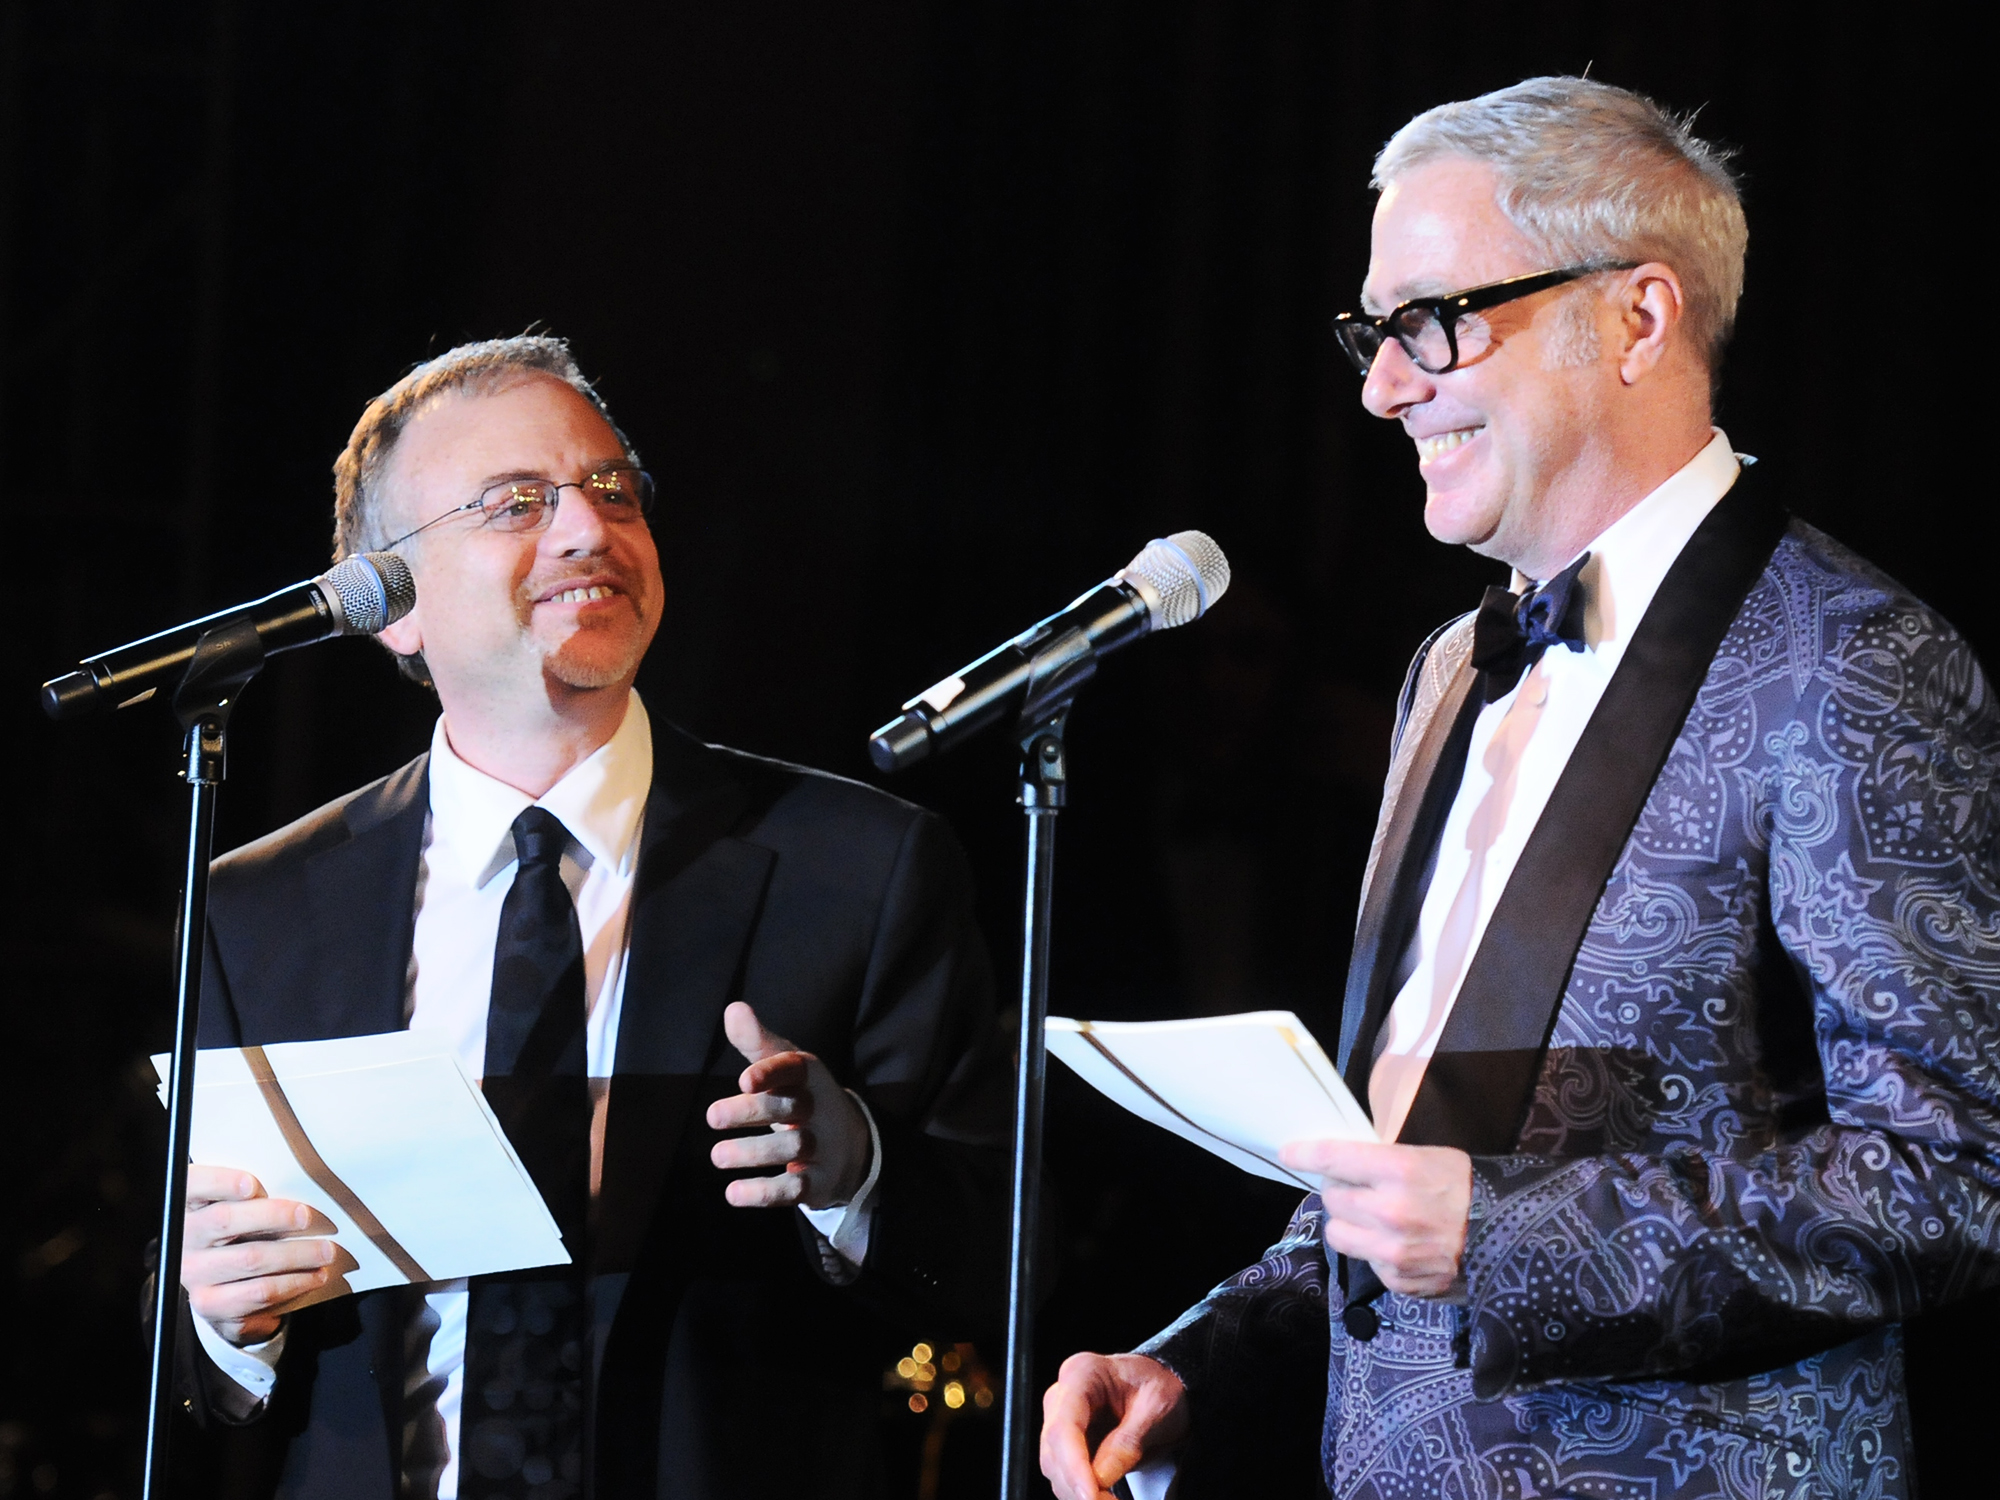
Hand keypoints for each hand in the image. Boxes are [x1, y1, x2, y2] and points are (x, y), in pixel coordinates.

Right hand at [181, 1165, 342, 1344]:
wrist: (222, 1287)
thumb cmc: (239, 1234)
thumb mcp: (238, 1208)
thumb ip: (253, 1195)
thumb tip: (298, 1187)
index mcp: (187, 1206)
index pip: (193, 1185)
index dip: (218, 1183)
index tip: (251, 1184)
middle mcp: (183, 1240)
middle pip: (225, 1220)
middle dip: (274, 1215)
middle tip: (307, 1216)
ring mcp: (194, 1275)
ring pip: (250, 1259)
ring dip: (297, 1254)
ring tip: (325, 1250)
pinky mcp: (211, 1305)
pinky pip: (259, 1293)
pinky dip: (294, 1284)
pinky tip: (314, 1276)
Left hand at [706, 1001, 871, 1210]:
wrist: (849, 1144)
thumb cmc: (800, 1097)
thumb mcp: (783, 1067)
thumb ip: (757, 1042)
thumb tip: (733, 1008)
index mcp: (807, 1077)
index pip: (793, 1067)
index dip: (771, 1073)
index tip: (744, 1080)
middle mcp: (819, 1109)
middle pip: (790, 1108)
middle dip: (751, 1111)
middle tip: (712, 1117)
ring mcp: (822, 1146)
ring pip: (792, 1148)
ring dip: (752, 1153)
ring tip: (717, 1156)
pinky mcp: (817, 1182)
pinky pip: (794, 1189)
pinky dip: (763, 1193)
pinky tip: (732, 1193)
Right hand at [1040, 1352, 1188, 1499]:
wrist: (1162, 1384)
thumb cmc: (1159, 1384)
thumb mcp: (1157, 1407)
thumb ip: (1128, 1441)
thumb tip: (1100, 1477)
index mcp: (1082, 1374)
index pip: (1065, 1426)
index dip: (1073, 1466)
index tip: (1090, 1495)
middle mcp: (1063, 1397)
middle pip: (1054, 1451)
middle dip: (1079, 1486)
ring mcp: (1062, 1420)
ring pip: (1055, 1468)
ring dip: (1080, 1493)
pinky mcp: (1068, 1444)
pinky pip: (1066, 1474)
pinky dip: (1083, 1492)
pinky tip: (1105, 1498)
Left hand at [1279, 1139, 1471, 1296]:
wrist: (1510, 1239)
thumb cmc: (1469, 1190)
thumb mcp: (1430, 1158)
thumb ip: (1384, 1162)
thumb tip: (1344, 1164)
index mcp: (1400, 1171)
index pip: (1334, 1158)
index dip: (1306, 1153)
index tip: (1289, 1152)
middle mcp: (1390, 1212)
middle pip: (1332, 1197)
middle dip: (1340, 1190)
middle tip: (1357, 1188)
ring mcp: (1391, 1251)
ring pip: (1337, 1233)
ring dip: (1348, 1223)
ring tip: (1372, 1218)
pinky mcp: (1397, 1281)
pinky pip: (1365, 1260)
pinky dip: (1374, 1250)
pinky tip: (1399, 1243)